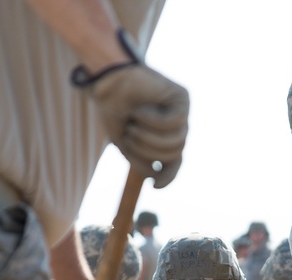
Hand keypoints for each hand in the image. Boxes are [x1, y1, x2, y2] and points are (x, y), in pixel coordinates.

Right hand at [90, 64, 188, 187]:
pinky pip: (174, 123)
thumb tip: (154, 175)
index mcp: (164, 138)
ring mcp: (181, 112)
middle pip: (174, 154)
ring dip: (151, 138)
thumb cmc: (114, 110)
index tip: (154, 186)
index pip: (174, 163)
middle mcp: (176, 127)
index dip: (168, 177)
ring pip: (177, 142)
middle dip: (149, 150)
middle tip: (130, 134)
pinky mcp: (182, 98)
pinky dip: (153, 121)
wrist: (108, 82)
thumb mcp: (124, 143)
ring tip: (133, 124)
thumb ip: (138, 161)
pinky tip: (140, 111)